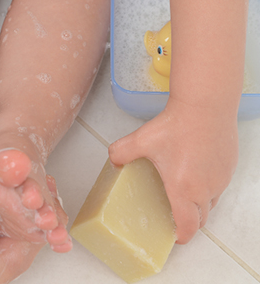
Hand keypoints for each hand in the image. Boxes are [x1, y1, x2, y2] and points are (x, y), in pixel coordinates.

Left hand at [108, 97, 237, 243]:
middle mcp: (206, 189)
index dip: (181, 236)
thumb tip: (114, 161)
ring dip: (199, 205)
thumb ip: (120, 153)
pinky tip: (194, 172)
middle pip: (201, 219)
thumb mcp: (140, 140)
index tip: (174, 236)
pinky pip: (219, 185)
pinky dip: (208, 186)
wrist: (205, 106)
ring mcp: (220, 179)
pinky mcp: (228, 167)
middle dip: (189, 222)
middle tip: (174, 216)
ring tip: (182, 194)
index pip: (188, 226)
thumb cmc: (176, 125)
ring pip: (211, 202)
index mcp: (184, 190)